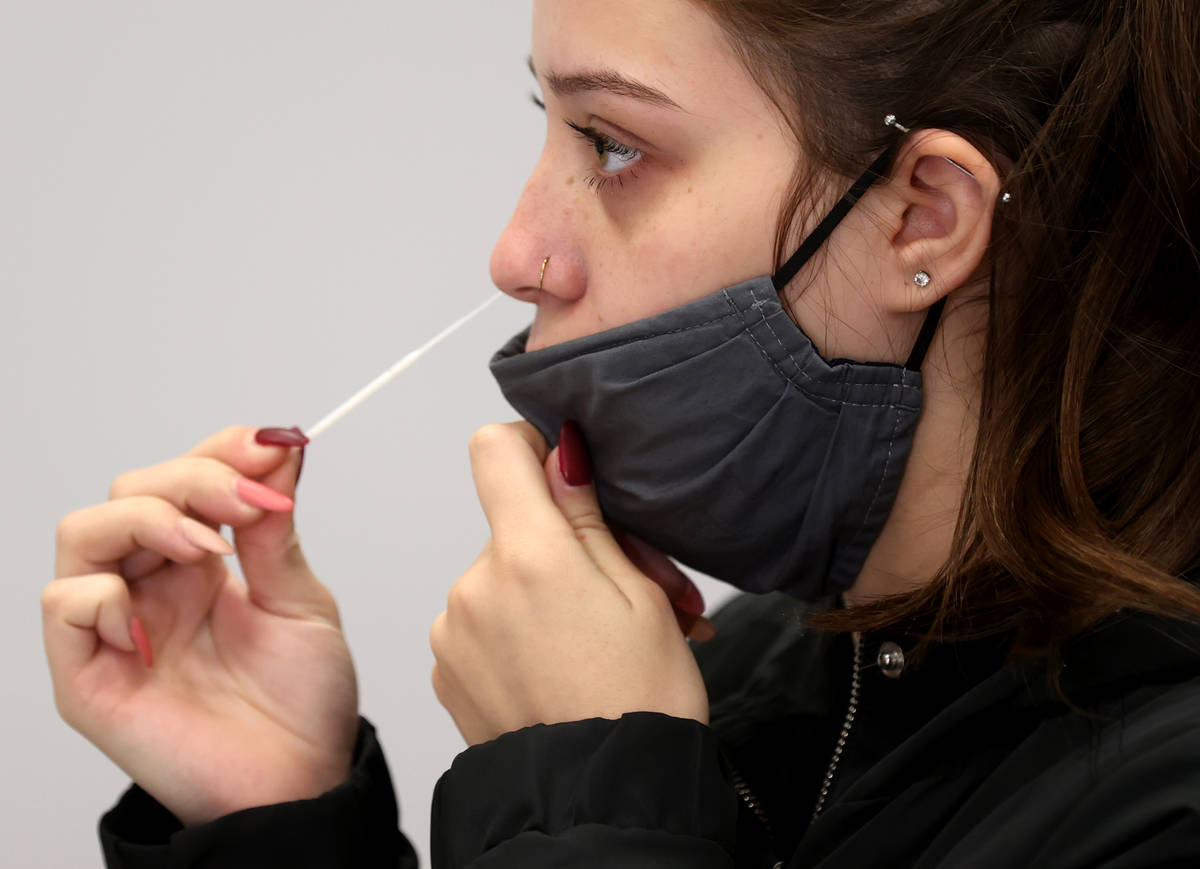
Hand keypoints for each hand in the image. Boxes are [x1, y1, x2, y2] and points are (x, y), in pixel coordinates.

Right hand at [42, 427, 357, 826]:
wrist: (302, 779)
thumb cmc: (302, 700)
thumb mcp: (300, 599)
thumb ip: (275, 527)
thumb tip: (278, 444)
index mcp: (201, 562)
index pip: (183, 478)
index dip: (218, 452)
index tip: (271, 446)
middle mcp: (152, 585)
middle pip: (132, 492)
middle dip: (192, 480)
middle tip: (249, 503)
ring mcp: (117, 627)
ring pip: (85, 534)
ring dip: (147, 520)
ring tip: (210, 547)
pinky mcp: (88, 675)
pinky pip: (64, 606)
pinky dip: (103, 592)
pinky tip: (155, 619)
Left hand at [430, 421, 711, 745]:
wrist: (600, 804)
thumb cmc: (639, 704)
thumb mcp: (638, 595)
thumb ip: (586, 517)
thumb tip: (559, 454)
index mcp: (527, 555)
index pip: (495, 449)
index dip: (532, 446)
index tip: (566, 475)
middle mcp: (474, 585)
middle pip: (514, 525)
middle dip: (568, 545)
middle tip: (630, 589)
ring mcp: (453, 632)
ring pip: (502, 577)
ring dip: (545, 593)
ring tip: (601, 639)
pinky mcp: (447, 670)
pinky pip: (483, 623)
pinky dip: (519, 632)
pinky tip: (564, 666)